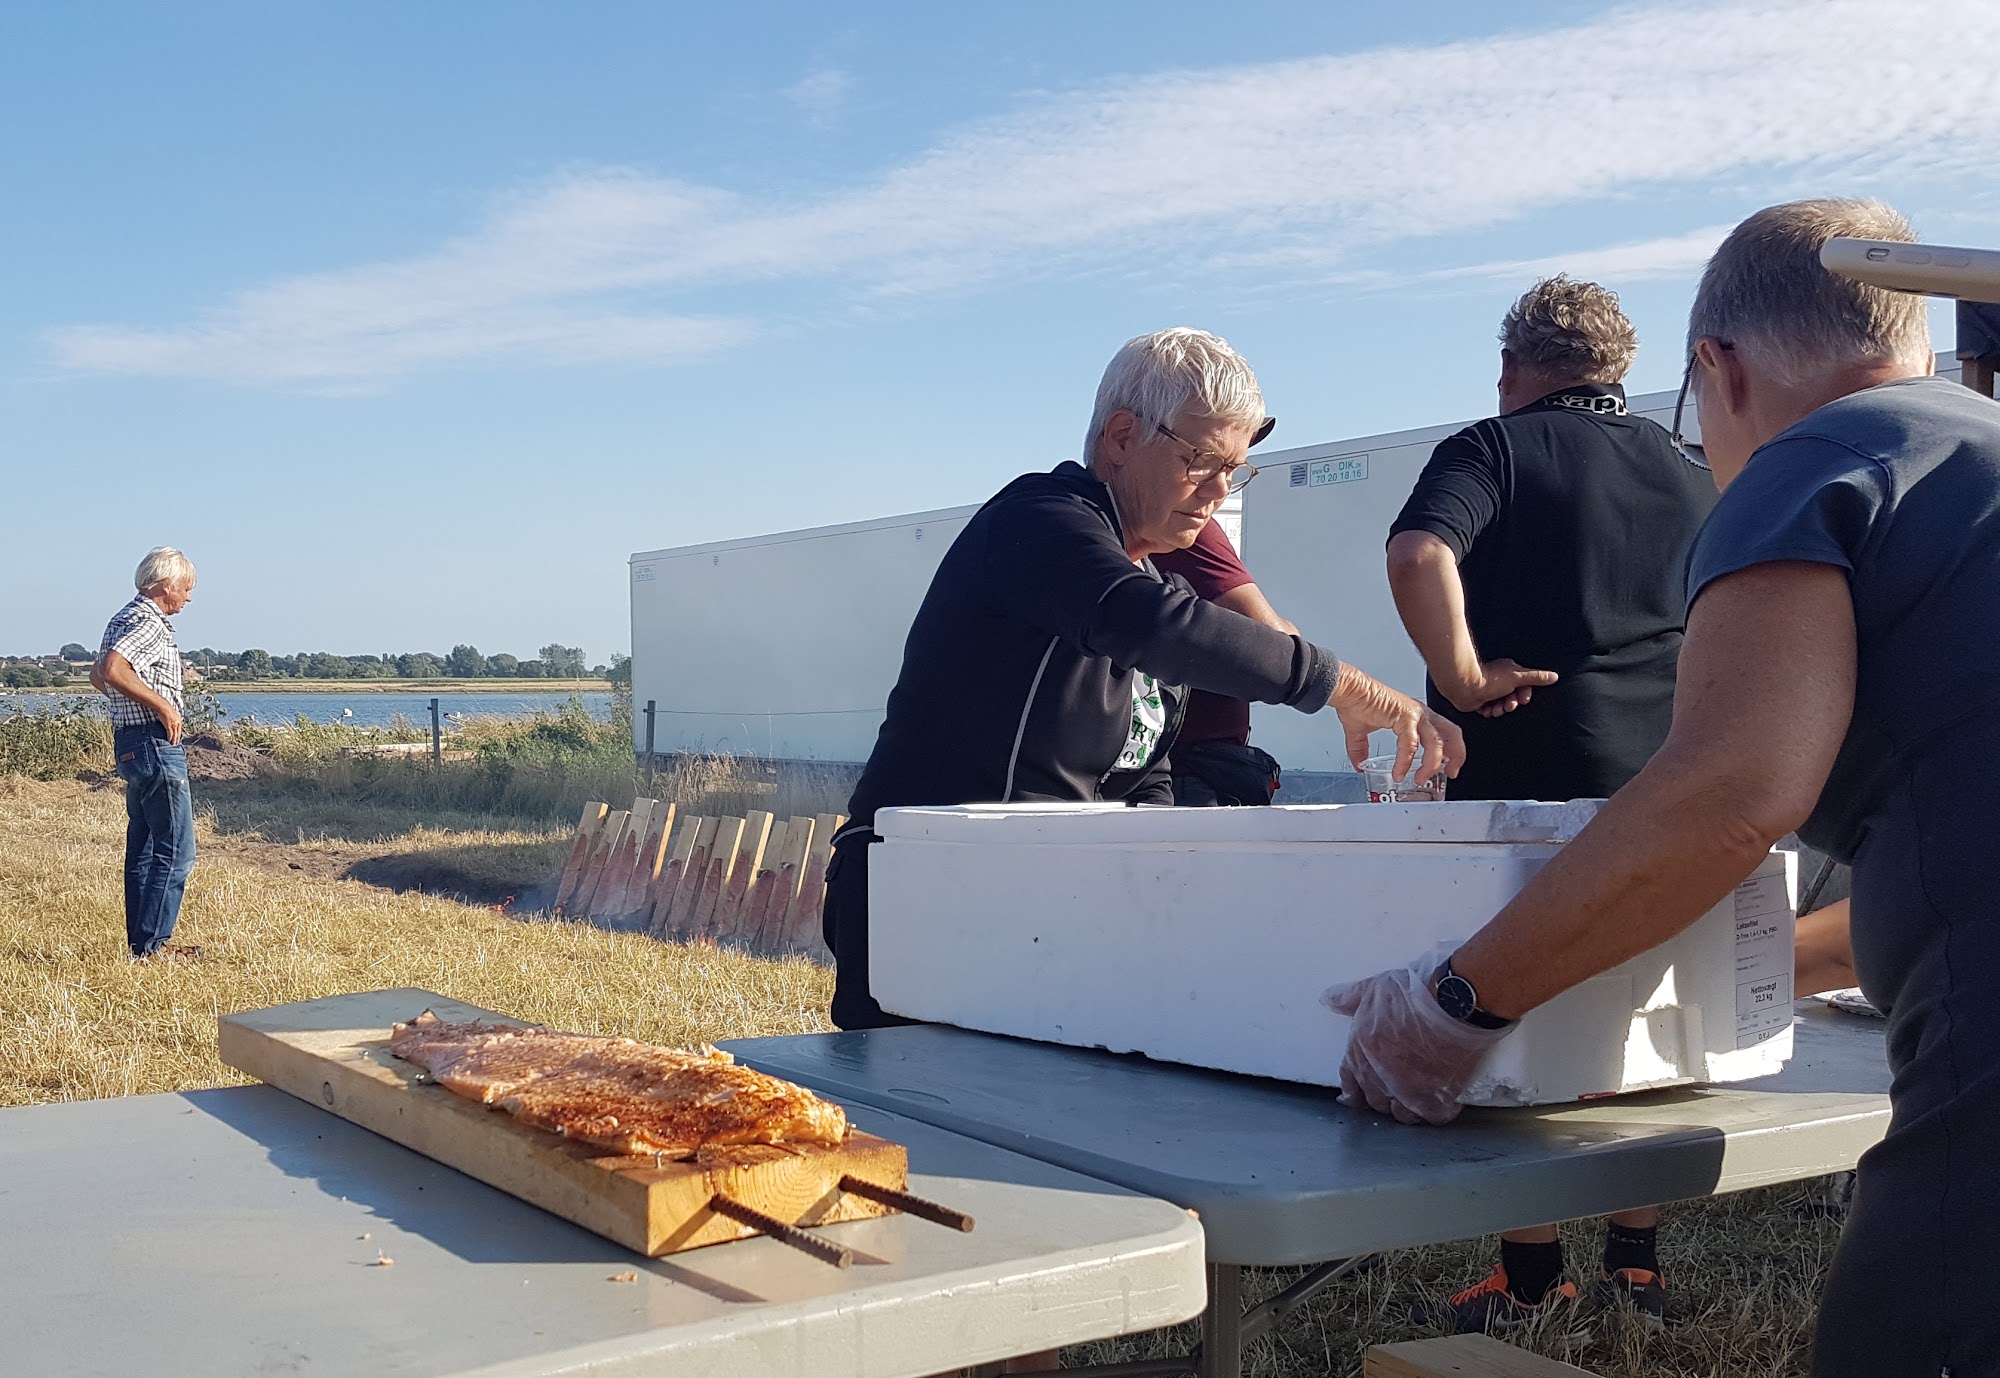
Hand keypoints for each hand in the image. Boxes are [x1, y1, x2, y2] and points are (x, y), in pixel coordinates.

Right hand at [158, 703, 183, 744]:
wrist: (164, 707)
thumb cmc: (167, 710)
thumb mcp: (173, 715)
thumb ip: (173, 720)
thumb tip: (172, 723)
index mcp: (179, 721)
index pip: (179, 730)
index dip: (179, 735)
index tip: (178, 739)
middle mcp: (178, 723)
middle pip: (178, 733)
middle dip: (177, 739)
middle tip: (176, 744)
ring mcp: (174, 724)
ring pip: (175, 734)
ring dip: (174, 740)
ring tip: (173, 744)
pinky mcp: (169, 725)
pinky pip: (170, 733)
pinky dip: (170, 737)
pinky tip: (169, 740)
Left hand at [1323, 956, 1512, 1124]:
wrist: (1454, 1001)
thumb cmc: (1414, 992)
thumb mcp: (1373, 988)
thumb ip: (1348, 998)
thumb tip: (1328, 1000)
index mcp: (1359, 1051)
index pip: (1349, 1081)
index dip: (1356, 1087)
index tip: (1361, 1093)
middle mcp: (1379, 1076)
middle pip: (1375, 1101)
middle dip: (1384, 1095)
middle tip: (1398, 1086)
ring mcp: (1407, 1090)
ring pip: (1402, 1114)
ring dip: (1408, 1107)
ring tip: (1419, 1096)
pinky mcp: (1437, 1097)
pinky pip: (1432, 1116)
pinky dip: (1436, 1111)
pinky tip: (1441, 1100)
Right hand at [1329, 663, 1465, 781]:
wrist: (1349, 690)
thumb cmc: (1356, 702)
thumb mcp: (1361, 731)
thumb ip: (1361, 749)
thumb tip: (1359, 764)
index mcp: (1416, 714)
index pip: (1444, 731)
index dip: (1451, 750)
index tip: (1447, 767)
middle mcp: (1420, 713)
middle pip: (1452, 734)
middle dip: (1456, 755)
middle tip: (1450, 773)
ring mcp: (1414, 714)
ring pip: (1437, 742)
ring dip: (1432, 764)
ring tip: (1419, 778)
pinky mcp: (1404, 718)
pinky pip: (1411, 746)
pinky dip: (1405, 762)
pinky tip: (1399, 773)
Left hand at [1444, 659, 1558, 717]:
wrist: (1465, 687)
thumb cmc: (1491, 679)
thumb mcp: (1517, 677)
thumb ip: (1536, 677)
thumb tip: (1555, 676)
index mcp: (1508, 671)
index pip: (1523, 685)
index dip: (1524, 694)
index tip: (1523, 700)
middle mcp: (1499, 680)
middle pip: (1513, 696)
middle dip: (1512, 703)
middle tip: (1508, 705)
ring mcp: (1489, 691)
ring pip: (1502, 705)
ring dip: (1501, 709)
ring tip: (1496, 708)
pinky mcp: (1480, 701)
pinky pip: (1490, 710)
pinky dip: (1490, 711)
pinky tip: (1487, 710)